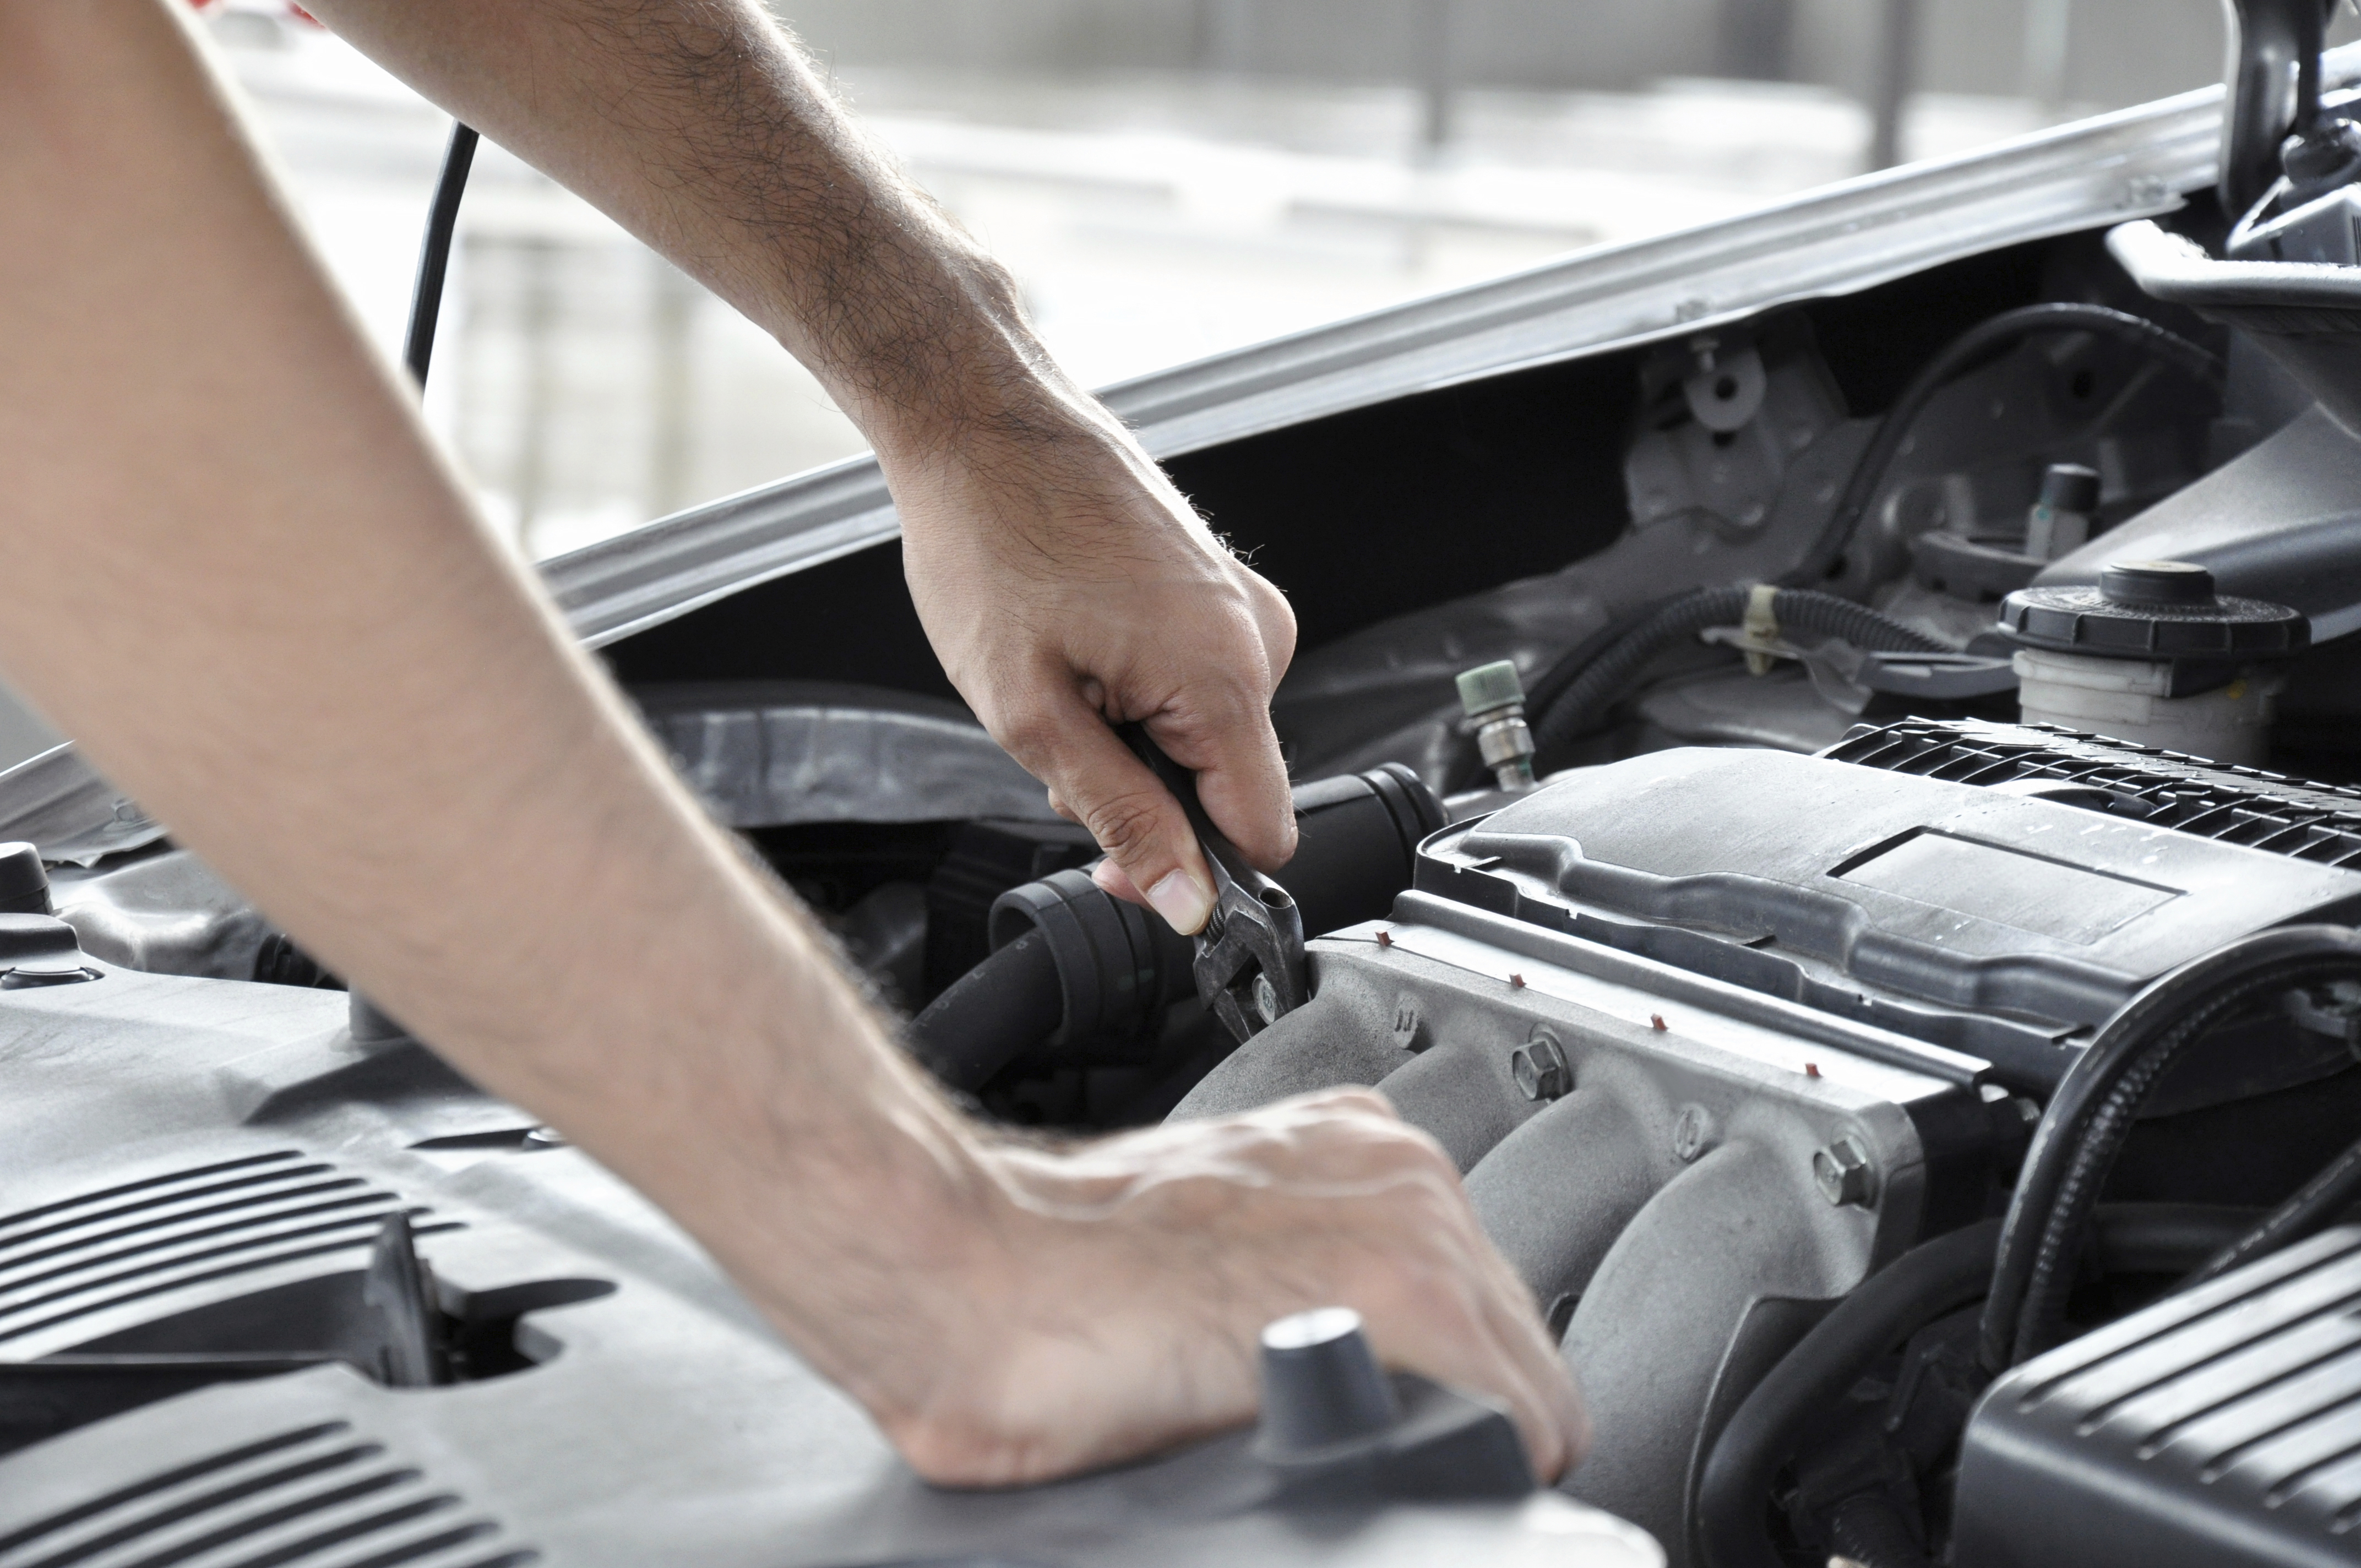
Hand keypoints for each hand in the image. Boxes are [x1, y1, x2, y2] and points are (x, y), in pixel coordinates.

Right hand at [855, 1088, 1589, 1487]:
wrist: (965, 1268)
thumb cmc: (1045, 1272)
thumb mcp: (1203, 1247)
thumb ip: (1292, 1283)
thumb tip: (1346, 1378)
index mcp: (1353, 1150)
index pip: (1479, 1299)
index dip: (1448, 1386)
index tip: (1389, 1417)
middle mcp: (1401, 1170)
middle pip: (1517, 1343)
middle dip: (1461, 1414)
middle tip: (1358, 1447)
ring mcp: (1413, 1228)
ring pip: (1530, 1388)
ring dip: (1460, 1439)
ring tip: (1351, 1456)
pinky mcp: (1406, 1300)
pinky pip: (1521, 1423)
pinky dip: (1464, 1469)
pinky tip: (1372, 1464)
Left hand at [893, 413, 1297, 935]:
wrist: (979, 419)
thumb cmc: (991, 539)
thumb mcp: (1033, 715)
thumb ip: (1122, 817)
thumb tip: (1188, 902)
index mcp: (1225, 676)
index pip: (1263, 834)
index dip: (1190, 869)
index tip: (1115, 857)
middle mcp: (1257, 636)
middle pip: (1227, 785)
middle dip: (1143, 793)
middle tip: (1055, 743)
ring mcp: (1240, 604)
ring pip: (1204, 733)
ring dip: (1130, 738)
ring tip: (1058, 678)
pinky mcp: (1216, 585)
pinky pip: (1195, 679)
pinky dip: (1135, 689)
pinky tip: (1077, 645)